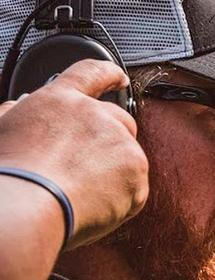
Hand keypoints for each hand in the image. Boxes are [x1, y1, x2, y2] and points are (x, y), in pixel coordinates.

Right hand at [0, 60, 147, 247]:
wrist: (26, 206)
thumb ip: (16, 112)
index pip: (91, 73)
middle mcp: (95, 115)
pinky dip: (120, 200)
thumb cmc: (9, 172)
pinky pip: (134, 187)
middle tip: (86, 166)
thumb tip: (21, 106)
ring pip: (127, 157)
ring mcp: (120, 142)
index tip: (118, 78)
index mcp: (60, 101)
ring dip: (112, 173)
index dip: (108, 74)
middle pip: (119, 119)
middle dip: (111, 139)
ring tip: (78, 192)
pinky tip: (92, 205)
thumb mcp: (1, 129)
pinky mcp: (136, 171)